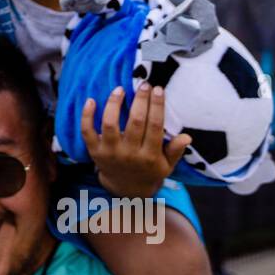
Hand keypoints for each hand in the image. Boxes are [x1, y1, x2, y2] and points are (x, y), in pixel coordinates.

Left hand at [82, 83, 191, 198]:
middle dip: (140, 101)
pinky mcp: (94, 151)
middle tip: (144, 84)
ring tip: (120, 89)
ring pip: (110, 124)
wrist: (125, 189)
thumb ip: (176, 151)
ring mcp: (110, 152)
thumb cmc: (149, 171)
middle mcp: (129, 154)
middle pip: (135, 122)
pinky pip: (87, 132)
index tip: (158, 89)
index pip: (154, 127)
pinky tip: (91, 100)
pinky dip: (86, 116)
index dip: (157, 106)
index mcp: (149, 156)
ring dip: (114, 104)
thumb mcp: (167, 166)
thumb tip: (187, 137)